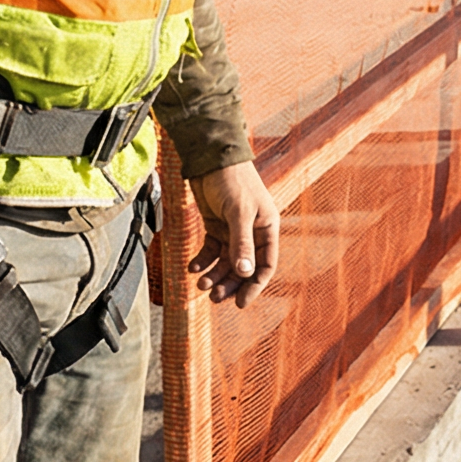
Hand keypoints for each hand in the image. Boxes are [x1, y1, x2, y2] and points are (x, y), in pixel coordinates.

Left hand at [187, 162, 280, 307]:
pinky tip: (193, 267)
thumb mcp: (238, 212)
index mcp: (267, 228)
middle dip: (229, 284)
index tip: (239, 303)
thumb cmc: (232, 180)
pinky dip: (203, 260)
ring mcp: (233, 229)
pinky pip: (211, 250)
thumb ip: (242, 243)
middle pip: (244, 268)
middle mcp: (252, 232)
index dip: (253, 286)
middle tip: (213, 297)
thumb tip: (245, 273)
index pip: (265, 265)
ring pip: (226, 262)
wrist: (211, 158)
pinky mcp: (216, 225)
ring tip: (200, 285)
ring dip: (214, 275)